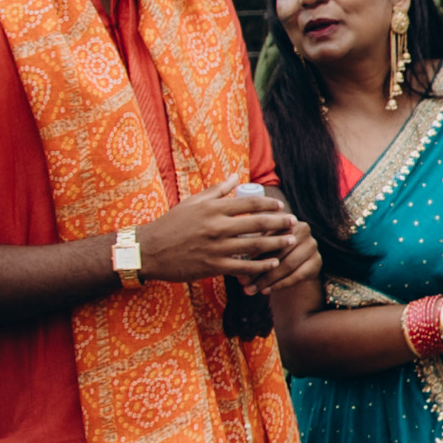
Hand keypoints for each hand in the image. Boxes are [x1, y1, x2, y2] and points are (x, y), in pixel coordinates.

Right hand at [138, 183, 313, 290]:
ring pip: (253, 245)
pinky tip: (273, 263)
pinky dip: (260, 265)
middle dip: (279, 222)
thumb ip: (216, 191)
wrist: (149, 250)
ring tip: (290, 241)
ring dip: (275, 243)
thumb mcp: (192, 203)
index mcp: (212, 208)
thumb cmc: (170, 224)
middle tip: (293, 222)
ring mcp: (215, 247)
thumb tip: (236, 176)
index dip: (269, 204)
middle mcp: (216, 226)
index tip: (281, 206)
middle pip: (256, 223)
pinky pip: (242, 266)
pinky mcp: (212, 266)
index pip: (249, 203)